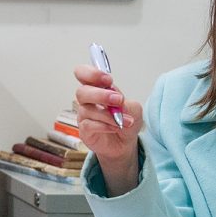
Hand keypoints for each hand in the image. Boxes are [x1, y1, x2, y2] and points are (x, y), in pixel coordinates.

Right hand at [72, 62, 142, 194]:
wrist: (126, 143)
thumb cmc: (126, 120)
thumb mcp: (133, 109)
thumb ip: (125, 103)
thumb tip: (116, 102)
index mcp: (97, 88)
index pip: (83, 73)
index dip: (91, 73)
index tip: (108, 80)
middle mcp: (87, 100)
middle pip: (82, 91)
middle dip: (100, 95)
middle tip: (118, 99)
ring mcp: (84, 116)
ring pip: (88, 110)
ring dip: (109, 115)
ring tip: (125, 121)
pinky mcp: (84, 131)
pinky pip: (89, 125)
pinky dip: (105, 126)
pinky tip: (116, 127)